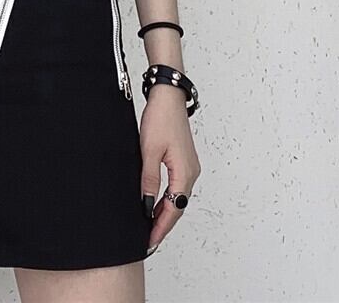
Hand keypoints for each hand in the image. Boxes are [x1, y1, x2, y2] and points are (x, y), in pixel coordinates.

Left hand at [139, 83, 200, 254]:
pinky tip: (155, 203)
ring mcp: (189, 166)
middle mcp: (191, 172)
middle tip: (147, 240)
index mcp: (185, 172)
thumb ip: (148, 179)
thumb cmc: (160, 119)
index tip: (149, 242)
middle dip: (163, 224)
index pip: (173, 209)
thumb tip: (146, 204)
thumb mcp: (148, 151)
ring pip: (177, 197)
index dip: (160, 227)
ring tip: (149, 226)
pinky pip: (177, 187)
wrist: (168, 97)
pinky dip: (167, 199)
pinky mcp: (184, 160)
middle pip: (178, 207)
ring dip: (164, 212)